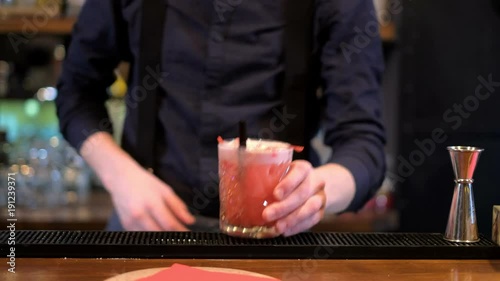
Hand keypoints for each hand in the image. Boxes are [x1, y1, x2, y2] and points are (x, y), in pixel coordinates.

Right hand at [80, 132, 194, 230]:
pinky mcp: (125, 225)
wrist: (121, 178)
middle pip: (160, 234)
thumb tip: (190, 221)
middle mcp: (140, 214)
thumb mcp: (165, 190)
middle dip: (172, 237)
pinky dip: (150, 236)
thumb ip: (178, 206)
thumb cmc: (145, 183)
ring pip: (150, 238)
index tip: (189, 235)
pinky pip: (141, 236)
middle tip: (181, 237)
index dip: (181, 231)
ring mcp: (131, 221)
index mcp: (152, 203)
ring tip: (170, 236)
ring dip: (161, 239)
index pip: (169, 224)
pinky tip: (156, 232)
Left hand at [262, 160, 325, 235]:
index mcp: (304, 168)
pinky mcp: (321, 211)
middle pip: (302, 193)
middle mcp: (315, 181)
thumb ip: (271, 177)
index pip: (299, 172)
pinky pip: (312, 220)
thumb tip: (244, 183)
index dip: (288, 184)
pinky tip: (286, 231)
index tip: (275, 194)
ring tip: (278, 227)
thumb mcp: (283, 172)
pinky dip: (298, 227)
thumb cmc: (291, 179)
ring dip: (293, 219)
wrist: (314, 185)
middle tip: (267, 215)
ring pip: (310, 208)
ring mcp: (320, 197)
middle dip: (284, 206)